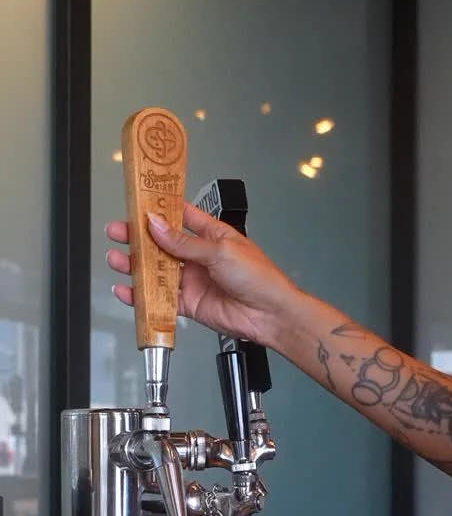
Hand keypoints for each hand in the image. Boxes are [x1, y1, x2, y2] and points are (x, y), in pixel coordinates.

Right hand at [105, 201, 300, 347]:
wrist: (270, 314)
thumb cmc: (259, 277)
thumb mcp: (220, 250)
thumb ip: (184, 242)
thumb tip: (157, 225)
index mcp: (211, 234)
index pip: (179, 216)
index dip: (158, 208)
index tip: (137, 201)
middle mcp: (200, 256)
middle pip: (162, 244)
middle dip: (138, 238)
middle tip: (118, 231)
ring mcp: (193, 280)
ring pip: (158, 271)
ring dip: (136, 266)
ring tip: (117, 259)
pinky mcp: (190, 303)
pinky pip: (161, 299)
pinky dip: (143, 296)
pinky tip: (128, 290)